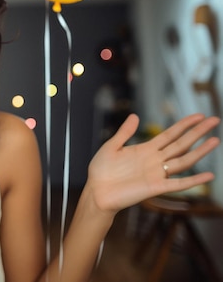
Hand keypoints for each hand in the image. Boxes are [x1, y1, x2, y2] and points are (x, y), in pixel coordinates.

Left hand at [88, 113, 219, 212]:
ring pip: (183, 161)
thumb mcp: (111, 147)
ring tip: (215, 141)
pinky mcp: (155, 188)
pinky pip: (178, 184)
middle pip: (181, 144)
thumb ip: (124, 133)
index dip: (184, 125)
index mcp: (145, 149)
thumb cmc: (101, 171)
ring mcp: (157, 174)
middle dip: (197, 133)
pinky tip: (208, 175)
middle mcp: (155, 160)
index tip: (198, 116)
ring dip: (200, 152)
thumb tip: (134, 115)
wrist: (96, 191)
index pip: (170, 134)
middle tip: (214, 120)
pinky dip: (193, 180)